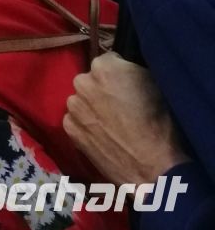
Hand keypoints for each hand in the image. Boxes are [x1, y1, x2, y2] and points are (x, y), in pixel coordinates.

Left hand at [64, 54, 187, 183]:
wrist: (153, 167)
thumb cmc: (160, 124)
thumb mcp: (153, 84)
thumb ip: (132, 71)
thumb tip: (125, 71)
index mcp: (103, 66)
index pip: (109, 61)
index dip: (121, 75)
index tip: (129, 89)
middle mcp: (82, 82)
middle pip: (91, 80)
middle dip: (102, 90)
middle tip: (120, 108)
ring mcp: (74, 106)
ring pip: (82, 101)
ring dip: (92, 107)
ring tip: (111, 125)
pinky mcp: (69, 129)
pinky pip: (75, 120)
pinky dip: (86, 125)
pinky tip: (102, 137)